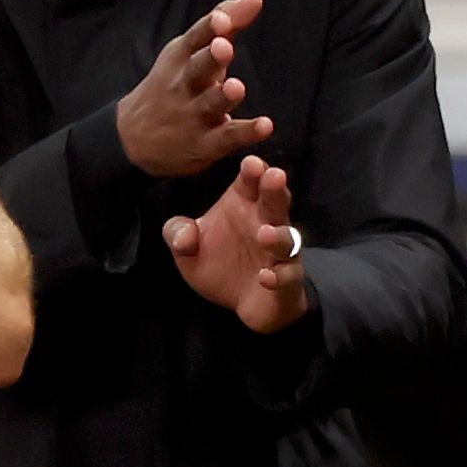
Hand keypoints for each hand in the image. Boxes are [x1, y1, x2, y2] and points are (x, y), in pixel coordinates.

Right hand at [119, 0, 273, 177]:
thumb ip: (225, 23)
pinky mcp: (205, 144)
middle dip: (210, 58)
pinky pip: (226, 137)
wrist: (132, 139)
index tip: (222, 20)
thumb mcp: (189, 51)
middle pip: (197, 69)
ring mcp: (192, 115)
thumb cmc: (173, 85)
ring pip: (209, 105)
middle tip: (224, 47)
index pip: (194, 39)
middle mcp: (183, 85)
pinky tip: (265, 126)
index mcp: (180, 59)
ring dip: (222, 96)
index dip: (209, 28)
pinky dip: (245, 133)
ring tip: (236, 87)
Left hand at [163, 155, 313, 333]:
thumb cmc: (221, 265)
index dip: (253, 172)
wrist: (242, 304)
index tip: (251, 163)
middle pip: (276, 202)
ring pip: (288, 238)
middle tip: (274, 175)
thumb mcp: (188, 251)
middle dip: (275, 189)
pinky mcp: (287, 279)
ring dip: (278, 236)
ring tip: (264, 233)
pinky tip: (265, 277)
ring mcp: (280, 252)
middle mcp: (266, 223)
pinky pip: (288, 275)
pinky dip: (279, 276)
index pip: (250, 182)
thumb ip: (177, 235)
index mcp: (244, 206)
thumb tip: (183, 235)